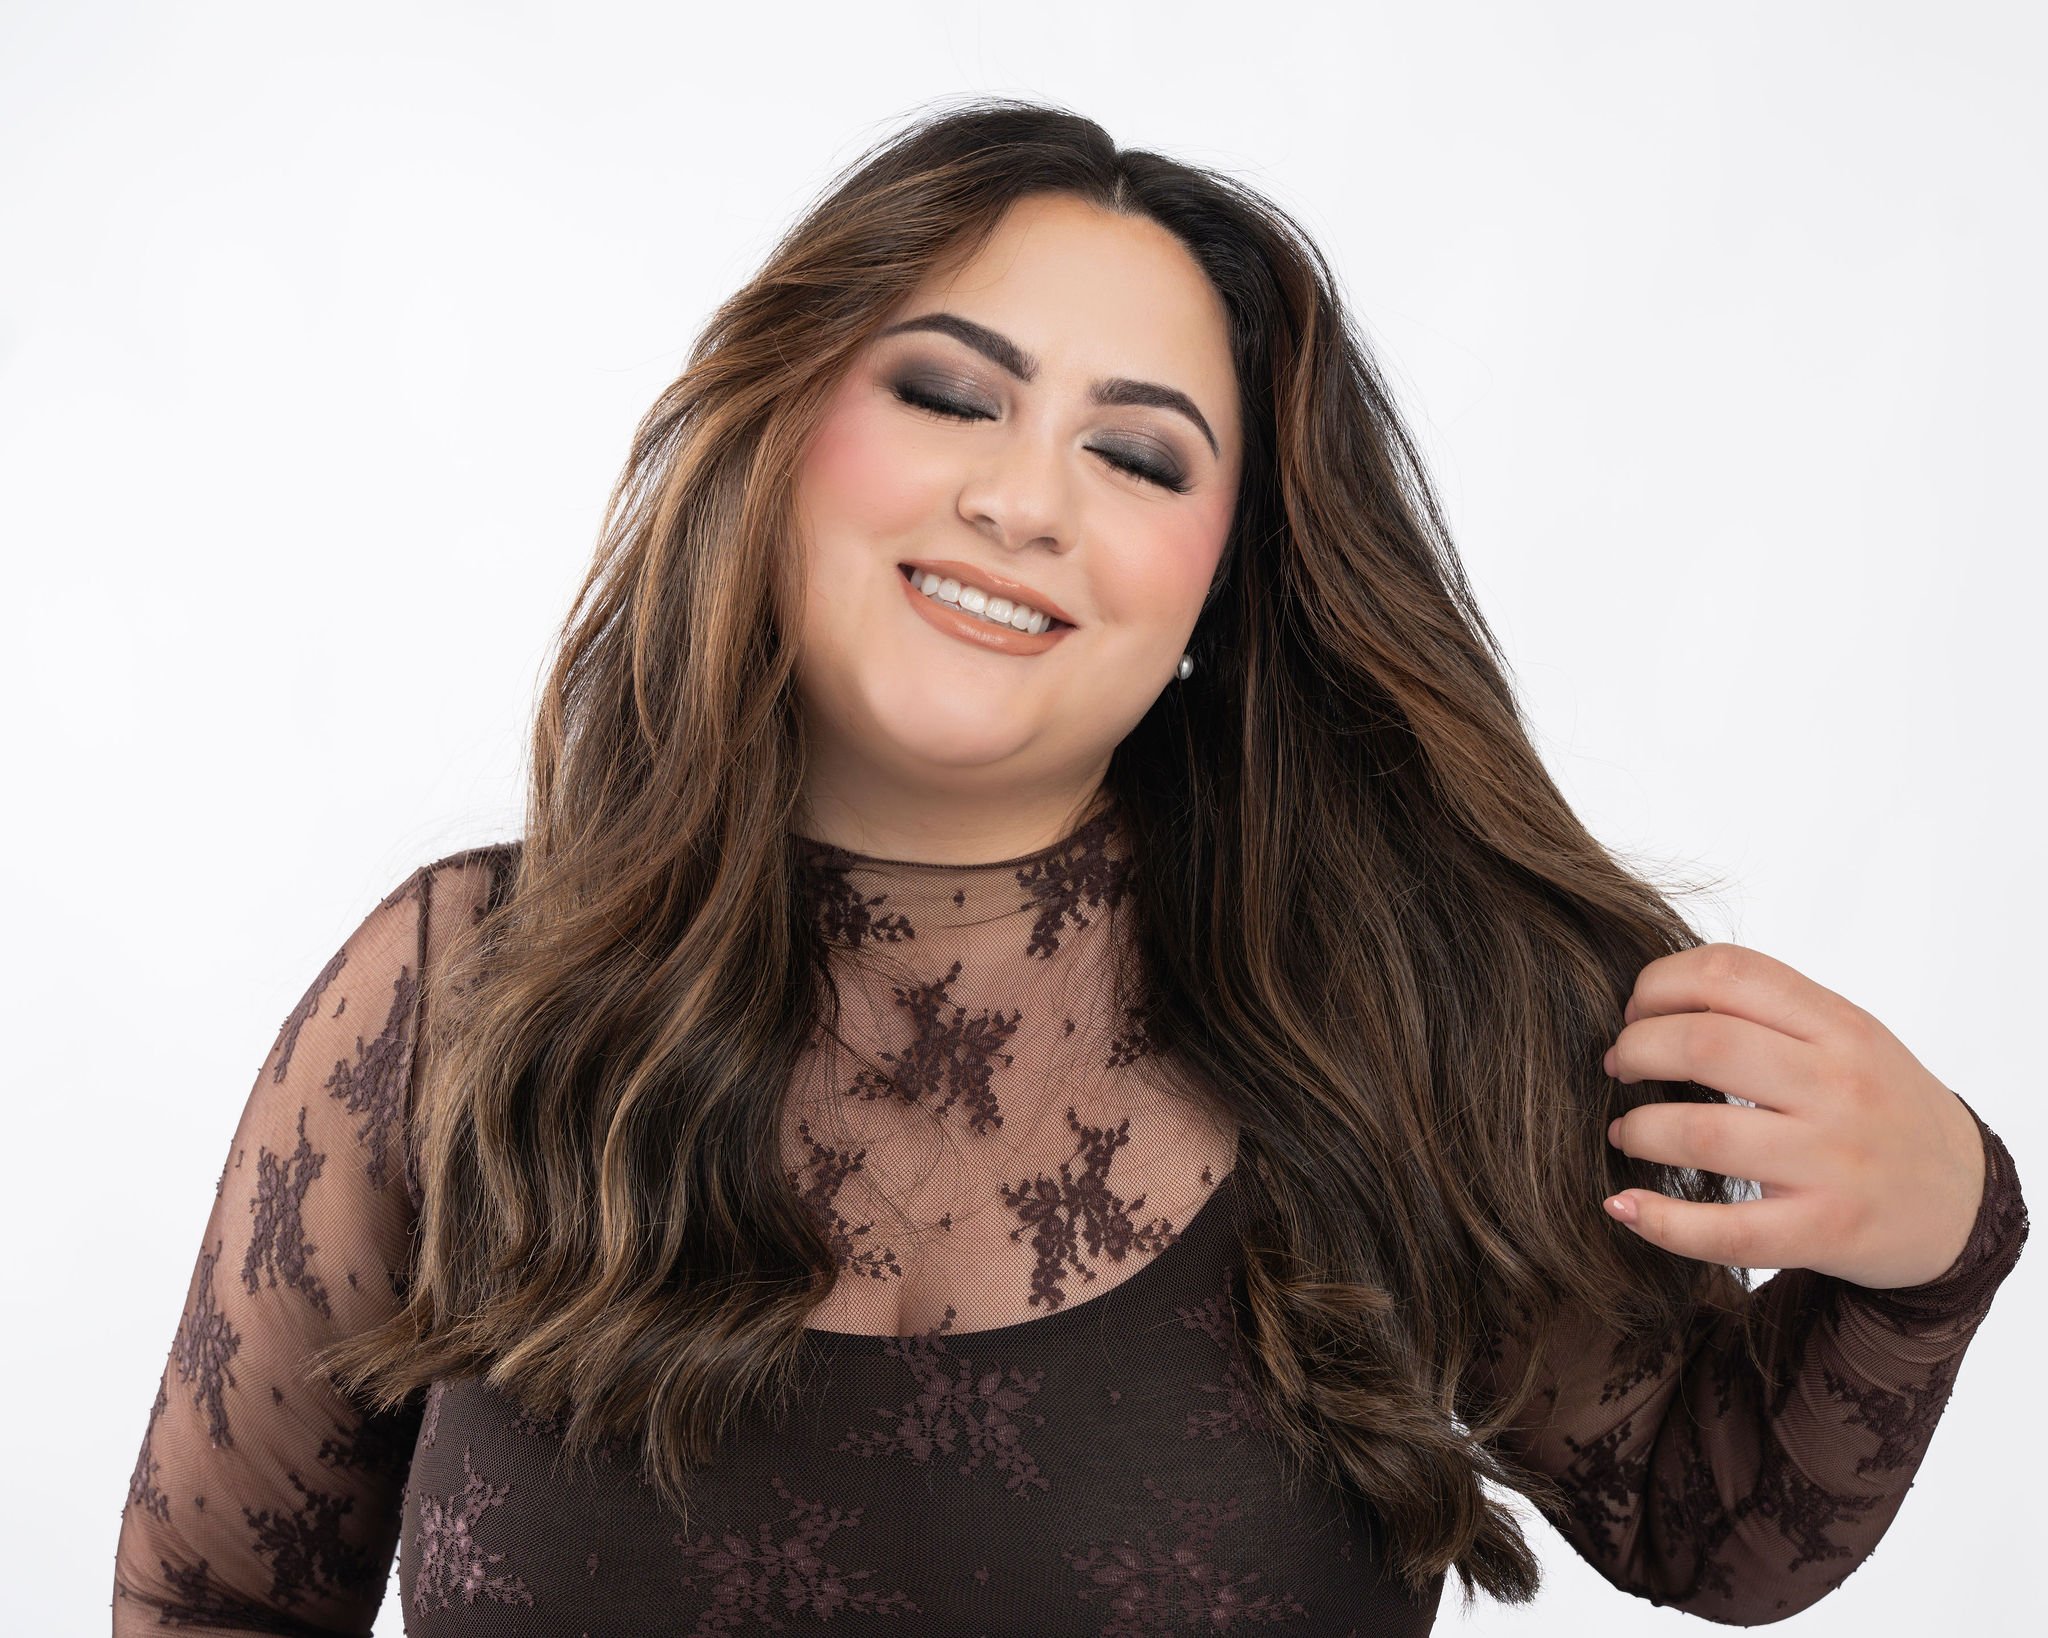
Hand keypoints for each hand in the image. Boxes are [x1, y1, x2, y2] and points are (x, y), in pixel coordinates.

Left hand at [1600, 942, 1985, 1289]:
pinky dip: (1661, 1220)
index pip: (1728, 973)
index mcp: (1840, 1026)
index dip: (1657, 984)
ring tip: (1626, 1132)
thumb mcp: (1847, 1039)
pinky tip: (1625, 1206)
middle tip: (1619, 1067)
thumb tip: (1651, 1002)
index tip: (1634, 1010)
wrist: (1967, 1201)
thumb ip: (1768, 1013)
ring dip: (1639, 1130)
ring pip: (1702, 1134)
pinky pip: (1727, 1230)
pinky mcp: (1826, 1231)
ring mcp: (1835, 1162)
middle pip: (1703, 1045)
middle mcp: (1840, 1087)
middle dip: (1636, 1050)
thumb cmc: (1881, 1108)